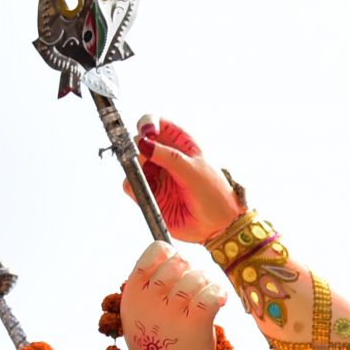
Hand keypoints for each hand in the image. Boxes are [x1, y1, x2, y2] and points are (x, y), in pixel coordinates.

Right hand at [121, 242, 227, 349]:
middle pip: (179, 262)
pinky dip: (219, 294)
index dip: (172, 254)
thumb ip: (148, 286)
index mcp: (134, 293)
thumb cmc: (158, 343)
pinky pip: (211, 294)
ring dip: (207, 283)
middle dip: (192, 270)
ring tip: (207, 296)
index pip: (155, 252)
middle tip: (196, 286)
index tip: (177, 267)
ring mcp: (171, 312)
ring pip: (197, 277)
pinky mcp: (194, 324)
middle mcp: (150, 300)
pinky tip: (219, 301)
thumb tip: (172, 256)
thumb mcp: (139, 313)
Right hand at [127, 117, 243, 243]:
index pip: (157, 123)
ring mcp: (156, 175)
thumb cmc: (214, 194)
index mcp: (180, 144)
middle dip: (138, 147)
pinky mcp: (149, 194)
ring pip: (132, 163)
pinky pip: (131, 184)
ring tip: (150, 177)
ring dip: (135, 167)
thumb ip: (167, 156)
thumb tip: (142, 143)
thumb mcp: (193, 170)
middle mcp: (165, 157)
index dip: (148, 123)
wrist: (218, 226)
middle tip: (147, 157)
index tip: (147, 132)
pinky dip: (133, 184)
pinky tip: (147, 189)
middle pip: (139, 142)